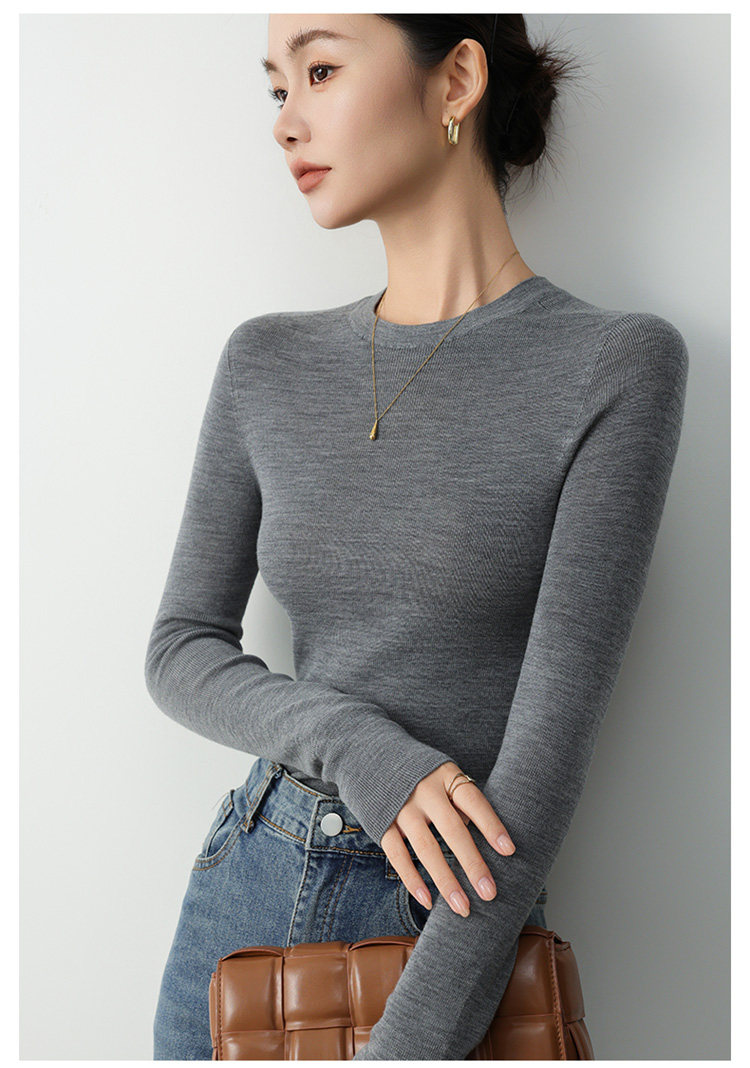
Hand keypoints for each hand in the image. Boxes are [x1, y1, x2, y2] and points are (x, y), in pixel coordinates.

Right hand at [381, 761, 515, 917]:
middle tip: (490, 893)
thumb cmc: (418, 772)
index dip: (491, 825)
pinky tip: (428, 901)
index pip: (473, 801)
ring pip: (426, 849)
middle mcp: (423, 791)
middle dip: (472, 864)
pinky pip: (398, 856)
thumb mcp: (442, 774)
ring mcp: (401, 808)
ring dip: (446, 881)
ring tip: (463, 908)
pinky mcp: (381, 822)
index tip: (509, 851)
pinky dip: (412, 880)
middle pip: (452, 830)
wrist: (370, 757)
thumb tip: (482, 837)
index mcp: (444, 775)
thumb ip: (459, 801)